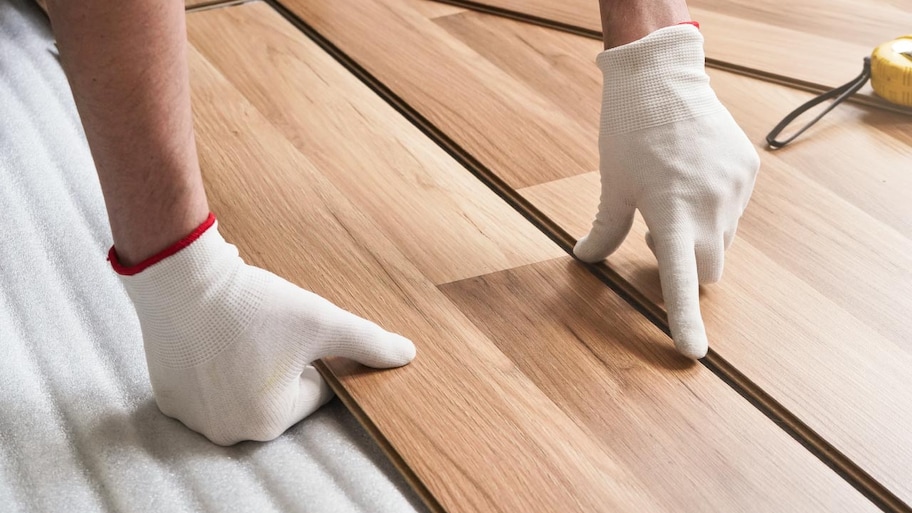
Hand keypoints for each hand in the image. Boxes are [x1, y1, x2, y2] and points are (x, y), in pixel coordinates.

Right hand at [114, 216, 415, 444]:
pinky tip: (214, 337)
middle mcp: (229, 432)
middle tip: (265, 330)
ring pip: (245, 389)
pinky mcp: (170, 398)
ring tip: (239, 332)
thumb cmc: (253, 303)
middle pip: (280, 395)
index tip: (295, 331)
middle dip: (283, 364)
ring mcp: (194, 418)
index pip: (318, 392)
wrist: (181, 277)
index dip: (315, 355)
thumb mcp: (321, 321)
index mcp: (269, 421)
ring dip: (251, 365)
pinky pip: (210, 385)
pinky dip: (217, 364)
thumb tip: (406, 355)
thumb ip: (367, 342)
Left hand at [574, 25, 759, 358]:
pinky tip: (691, 177)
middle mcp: (709, 205)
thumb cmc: (628, 131)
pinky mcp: (748, 170)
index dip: (684, 319)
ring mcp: (734, 188)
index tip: (693, 353)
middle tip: (654, 238)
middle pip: (707, 271)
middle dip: (685, 269)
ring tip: (672, 199)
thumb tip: (585, 259)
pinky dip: (713, 209)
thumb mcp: (612, 184)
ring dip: (699, 238)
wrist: (663, 76)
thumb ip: (604, 229)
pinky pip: (733, 209)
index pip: (679, 279)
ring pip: (722, 240)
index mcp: (670, 212)